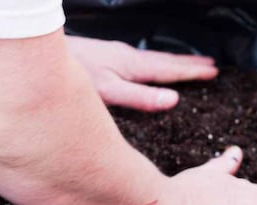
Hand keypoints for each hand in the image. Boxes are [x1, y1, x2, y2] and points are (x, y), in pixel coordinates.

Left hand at [66, 36, 217, 111]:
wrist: (42, 52)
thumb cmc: (75, 73)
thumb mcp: (110, 92)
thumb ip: (141, 98)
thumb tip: (174, 100)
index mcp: (134, 66)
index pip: (171, 70)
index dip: (193, 72)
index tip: (213, 72)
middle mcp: (128, 57)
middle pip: (167, 61)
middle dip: (190, 64)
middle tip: (212, 66)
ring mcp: (118, 55)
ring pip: (155, 59)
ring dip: (176, 62)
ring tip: (192, 64)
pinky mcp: (108, 57)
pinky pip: (143, 60)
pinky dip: (158, 63)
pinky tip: (152, 67)